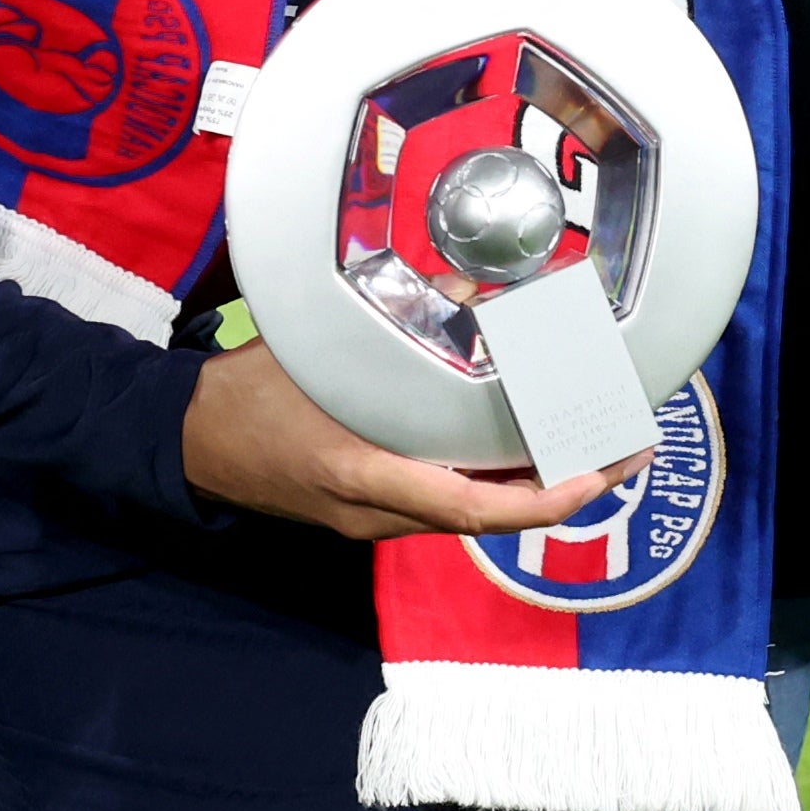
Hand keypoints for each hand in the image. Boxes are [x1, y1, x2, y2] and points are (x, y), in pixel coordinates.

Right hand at [174, 337, 641, 538]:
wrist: (184, 443)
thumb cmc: (245, 394)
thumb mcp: (318, 353)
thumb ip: (390, 328)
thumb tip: (466, 290)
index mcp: (364, 478)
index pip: (471, 509)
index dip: (541, 498)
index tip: (595, 475)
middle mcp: (377, 514)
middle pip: (487, 517)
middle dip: (562, 489)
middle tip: (625, 451)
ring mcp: (374, 521)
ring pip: (471, 514)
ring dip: (531, 486)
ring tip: (590, 446)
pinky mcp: (371, 511)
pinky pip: (446, 503)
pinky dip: (491, 480)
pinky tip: (523, 448)